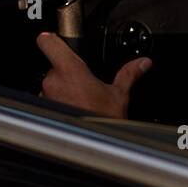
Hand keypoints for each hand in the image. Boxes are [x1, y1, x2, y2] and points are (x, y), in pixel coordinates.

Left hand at [36, 32, 150, 116]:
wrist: (95, 148)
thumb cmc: (103, 122)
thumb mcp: (119, 95)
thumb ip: (128, 74)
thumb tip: (142, 63)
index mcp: (70, 71)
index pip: (48, 42)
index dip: (51, 38)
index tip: (55, 39)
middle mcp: (53, 82)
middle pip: (54, 66)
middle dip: (67, 73)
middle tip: (83, 84)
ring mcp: (46, 98)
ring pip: (51, 85)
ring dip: (62, 90)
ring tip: (80, 100)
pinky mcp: (44, 111)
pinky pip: (48, 100)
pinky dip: (58, 103)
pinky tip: (74, 109)